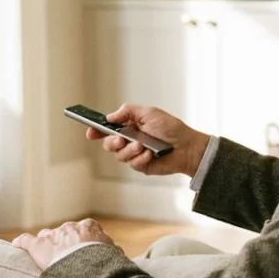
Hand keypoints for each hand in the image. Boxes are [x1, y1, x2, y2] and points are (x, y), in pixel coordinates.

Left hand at [11, 219, 121, 270]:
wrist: (90, 267)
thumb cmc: (105, 263)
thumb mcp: (115, 256)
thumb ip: (113, 253)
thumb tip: (118, 255)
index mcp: (89, 227)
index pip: (83, 229)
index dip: (82, 241)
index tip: (82, 250)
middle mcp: (70, 227)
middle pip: (64, 232)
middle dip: (64, 243)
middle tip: (65, 259)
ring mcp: (53, 235)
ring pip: (46, 237)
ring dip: (46, 246)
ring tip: (45, 258)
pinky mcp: (38, 246)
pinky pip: (25, 241)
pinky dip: (21, 244)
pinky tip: (16, 246)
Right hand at [87, 103, 209, 177]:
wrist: (187, 146)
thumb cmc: (171, 129)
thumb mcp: (149, 113)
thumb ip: (128, 112)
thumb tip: (110, 117)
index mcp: (130, 126)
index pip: (109, 129)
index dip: (97, 131)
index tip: (91, 132)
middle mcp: (130, 140)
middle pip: (109, 144)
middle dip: (111, 142)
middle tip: (120, 140)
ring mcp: (135, 154)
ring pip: (119, 155)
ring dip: (130, 150)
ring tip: (142, 146)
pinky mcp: (141, 165)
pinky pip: (132, 164)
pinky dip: (140, 158)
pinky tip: (150, 154)